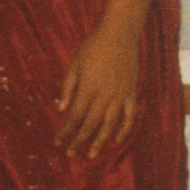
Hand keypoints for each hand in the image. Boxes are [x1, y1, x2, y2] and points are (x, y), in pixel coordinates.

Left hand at [55, 22, 139, 158]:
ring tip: (91, 154)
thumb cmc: (93, 47)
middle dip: (79, 141)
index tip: (58, 142)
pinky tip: (116, 140)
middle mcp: (104, 96)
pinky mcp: (131, 93)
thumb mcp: (74, 64)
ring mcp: (120, 96)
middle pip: (90, 125)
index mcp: (88, 88)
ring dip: (99, 141)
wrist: (119, 34)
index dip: (65, 132)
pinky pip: (129, 117)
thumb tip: (60, 110)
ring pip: (109, 125)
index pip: (74, 117)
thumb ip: (67, 87)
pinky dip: (124, 130)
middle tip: (71, 154)